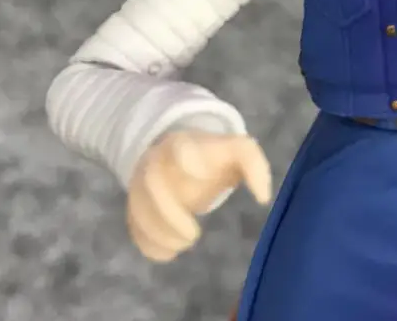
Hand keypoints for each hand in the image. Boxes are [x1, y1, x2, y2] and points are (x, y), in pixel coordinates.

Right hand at [126, 130, 271, 262]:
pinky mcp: (135, 207)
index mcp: (182, 143)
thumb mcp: (237, 152)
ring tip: (185, 244)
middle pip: (151, 181)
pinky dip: (149, 244)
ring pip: (137, 207)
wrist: (182, 158)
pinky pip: (133, 227)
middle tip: (193, 235)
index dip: (185, 157)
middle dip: (168, 212)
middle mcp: (155, 161)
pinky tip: (170, 252)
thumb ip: (255, 166)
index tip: (199, 173)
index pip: (178, 145)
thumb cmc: (212, 158)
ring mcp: (140, 184)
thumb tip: (263, 197)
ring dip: (159, 232)